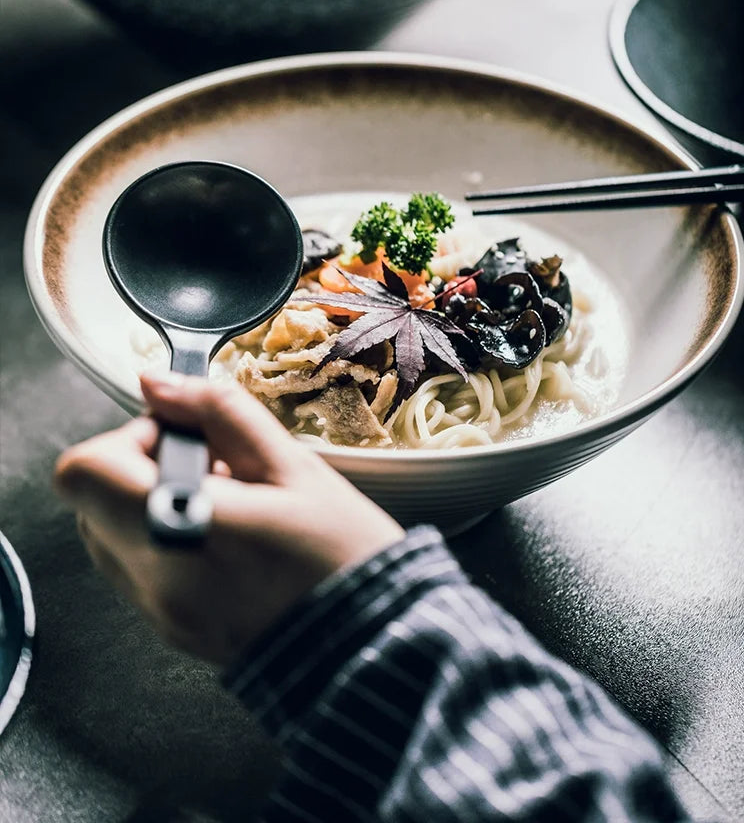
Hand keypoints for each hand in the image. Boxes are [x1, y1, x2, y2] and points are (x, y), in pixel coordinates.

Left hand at [54, 374, 404, 665]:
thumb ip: (219, 412)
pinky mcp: (172, 632)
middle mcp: (154, 579)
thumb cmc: (342, 554)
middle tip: (216, 468)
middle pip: (92, 500)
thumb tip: (158, 382)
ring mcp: (159, 613)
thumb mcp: (292, 466)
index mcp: (182, 528)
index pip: (87, 469)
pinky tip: (228, 539)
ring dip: (152, 504)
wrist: (374, 643)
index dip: (129, 438)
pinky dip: (167, 541)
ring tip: (228, 505)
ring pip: (110, 534)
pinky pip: (140, 570)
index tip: (186, 438)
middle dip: (144, 467)